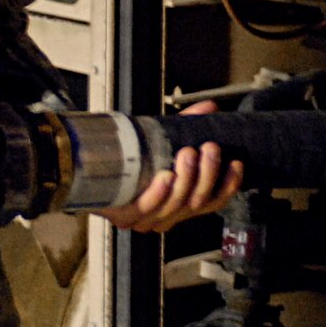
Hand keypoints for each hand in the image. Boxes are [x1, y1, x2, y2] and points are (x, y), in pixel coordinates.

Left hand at [97, 100, 243, 232]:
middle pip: (199, 202)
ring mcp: (147, 219)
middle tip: (209, 148)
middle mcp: (169, 216)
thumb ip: (188, 125)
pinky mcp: (126, 217)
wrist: (89, 170)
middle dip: (208, 174)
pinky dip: (159, 193)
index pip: (214, 202)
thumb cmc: (131, 159)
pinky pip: (148, 208)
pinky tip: (164, 176)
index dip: (228, 185)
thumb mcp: (163, 141)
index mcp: (181, 203)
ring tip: (188, 154)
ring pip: (177, 206)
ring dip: (186, 179)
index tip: (236, 163)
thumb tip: (210, 107)